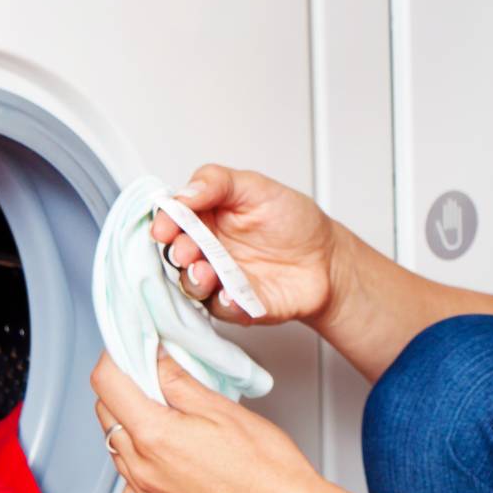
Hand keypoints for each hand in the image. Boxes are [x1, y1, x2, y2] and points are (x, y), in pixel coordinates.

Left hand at [91, 346, 317, 492]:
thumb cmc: (266, 468)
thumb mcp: (223, 409)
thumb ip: (179, 382)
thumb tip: (156, 358)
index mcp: (155, 436)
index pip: (106, 384)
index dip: (115, 358)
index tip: (132, 351)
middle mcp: (142, 469)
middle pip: (106, 415)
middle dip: (122, 389)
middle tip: (154, 378)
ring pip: (116, 449)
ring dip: (131, 426)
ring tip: (169, 418)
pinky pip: (130, 483)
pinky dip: (139, 463)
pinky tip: (168, 456)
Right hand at [150, 165, 337, 327]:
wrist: (327, 257)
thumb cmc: (293, 221)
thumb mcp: (257, 187)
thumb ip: (218, 182)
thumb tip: (184, 193)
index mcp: (206, 218)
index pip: (173, 220)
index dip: (165, 222)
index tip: (164, 226)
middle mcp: (207, 251)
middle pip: (177, 254)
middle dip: (178, 253)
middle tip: (186, 250)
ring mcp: (220, 280)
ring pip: (193, 286)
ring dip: (195, 280)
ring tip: (206, 273)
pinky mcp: (237, 306)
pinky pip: (224, 309)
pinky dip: (225, 304)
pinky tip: (232, 295)